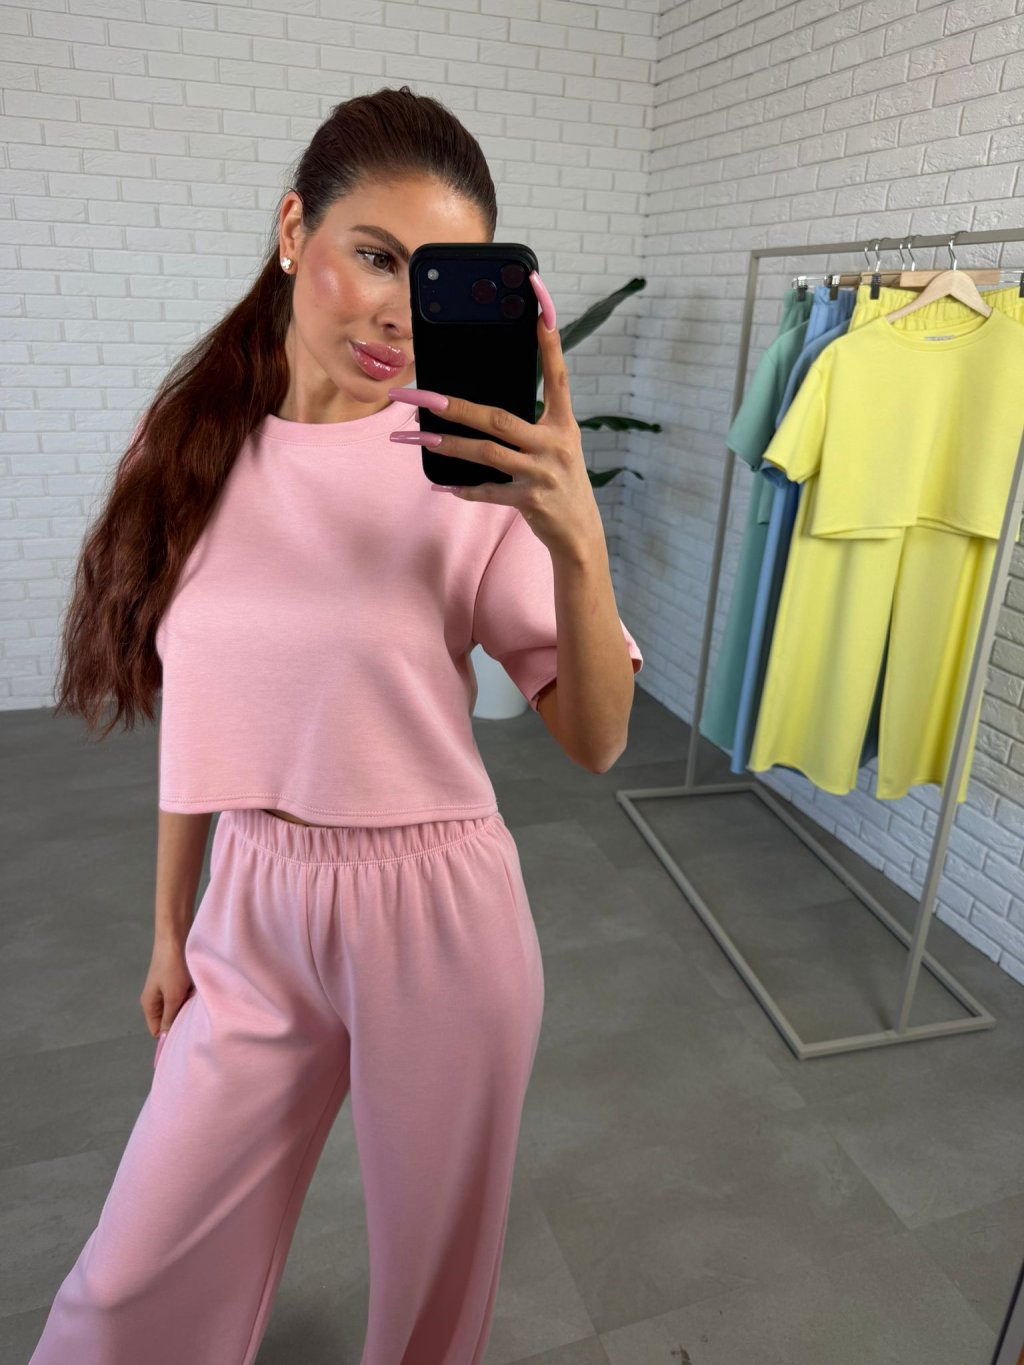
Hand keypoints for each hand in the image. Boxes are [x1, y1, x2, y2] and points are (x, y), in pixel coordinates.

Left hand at [387, 271, 605, 560]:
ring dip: (446, 446)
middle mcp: (555, 443)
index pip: (556, 373)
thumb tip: (478, 407)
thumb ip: (528, 424)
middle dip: (452, 406)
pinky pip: (487, 491)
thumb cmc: (560, 482)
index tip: (538, 303)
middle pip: (497, 417)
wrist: (580, 534)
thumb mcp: (555, 446)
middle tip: (416, 396)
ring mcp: (542, 473)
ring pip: (486, 453)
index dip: (548, 339)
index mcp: (563, 423)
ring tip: (413, 439)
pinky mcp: (530, 500)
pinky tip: (440, 486)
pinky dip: (462, 489)